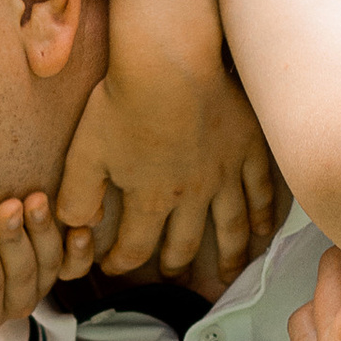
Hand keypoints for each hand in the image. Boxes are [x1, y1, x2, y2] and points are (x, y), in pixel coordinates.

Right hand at [0, 192, 90, 340]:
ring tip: (35, 198)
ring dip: (45, 234)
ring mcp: (33, 284)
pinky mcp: (50, 266)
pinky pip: (73, 265)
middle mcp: (8, 304)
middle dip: (18, 241)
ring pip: (49, 268)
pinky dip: (80, 250)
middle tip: (11, 204)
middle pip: (22, 279)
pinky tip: (79, 226)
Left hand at [56, 36, 280, 288]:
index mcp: (150, 198)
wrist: (170, 63)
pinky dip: (262, 214)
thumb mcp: (84, 152)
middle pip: (184, 242)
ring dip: (228, 255)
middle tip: (171, 277)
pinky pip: (260, 189)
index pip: (134, 246)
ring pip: (230, 226)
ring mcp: (224, 173)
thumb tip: (76, 225)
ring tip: (227, 275)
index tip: (112, 267)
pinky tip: (263, 230)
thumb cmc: (124, 102)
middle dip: (173, 263)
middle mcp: (190, 195)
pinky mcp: (247, 148)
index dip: (121, 262)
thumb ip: (78, 196)